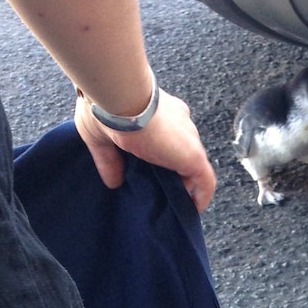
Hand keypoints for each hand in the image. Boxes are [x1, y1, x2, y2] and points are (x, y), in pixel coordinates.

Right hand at [74, 89, 216, 213]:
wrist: (119, 97)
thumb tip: (113, 183)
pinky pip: (205, 181)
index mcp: (160, 112)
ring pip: (193, 166)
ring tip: (174, 206)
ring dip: (185, 186)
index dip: (161, 156)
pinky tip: (193, 210)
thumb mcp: (101, 138)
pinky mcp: (193, 154)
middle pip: (181, 152)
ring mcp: (188, 138)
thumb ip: (109, 161)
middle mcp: (179, 122)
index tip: (151, 174)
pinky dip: (201, 196)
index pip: (167, 138)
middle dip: (173, 172)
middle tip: (159, 194)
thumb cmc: (106, 108)